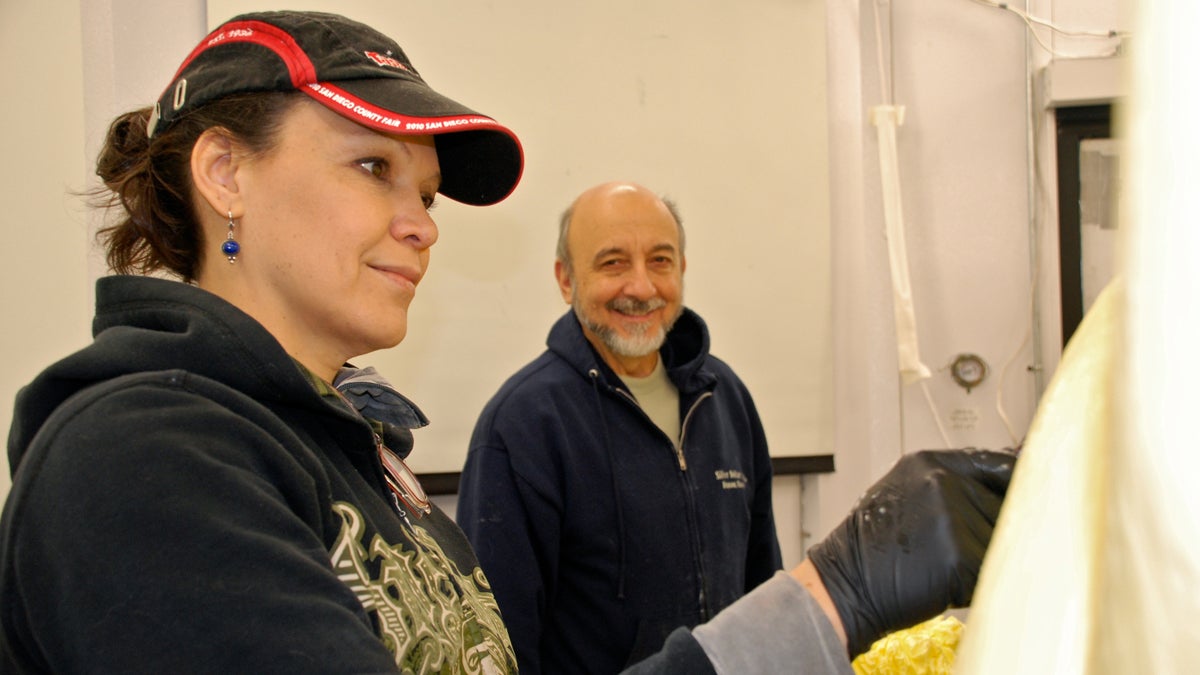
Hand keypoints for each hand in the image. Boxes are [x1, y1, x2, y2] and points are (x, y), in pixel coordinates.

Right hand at [806, 448, 1014, 656]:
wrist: (844, 583)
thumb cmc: (871, 548)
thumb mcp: (904, 496)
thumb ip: (950, 487)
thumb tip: (1007, 492)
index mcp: (928, 464)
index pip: (996, 464)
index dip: (1016, 482)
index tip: (1036, 493)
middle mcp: (943, 483)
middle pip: (1005, 506)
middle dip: (996, 531)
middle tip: (964, 548)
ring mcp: (952, 517)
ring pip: (1003, 542)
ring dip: (985, 560)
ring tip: (943, 566)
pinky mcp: (960, 555)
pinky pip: (992, 572)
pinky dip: (976, 584)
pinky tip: (945, 583)